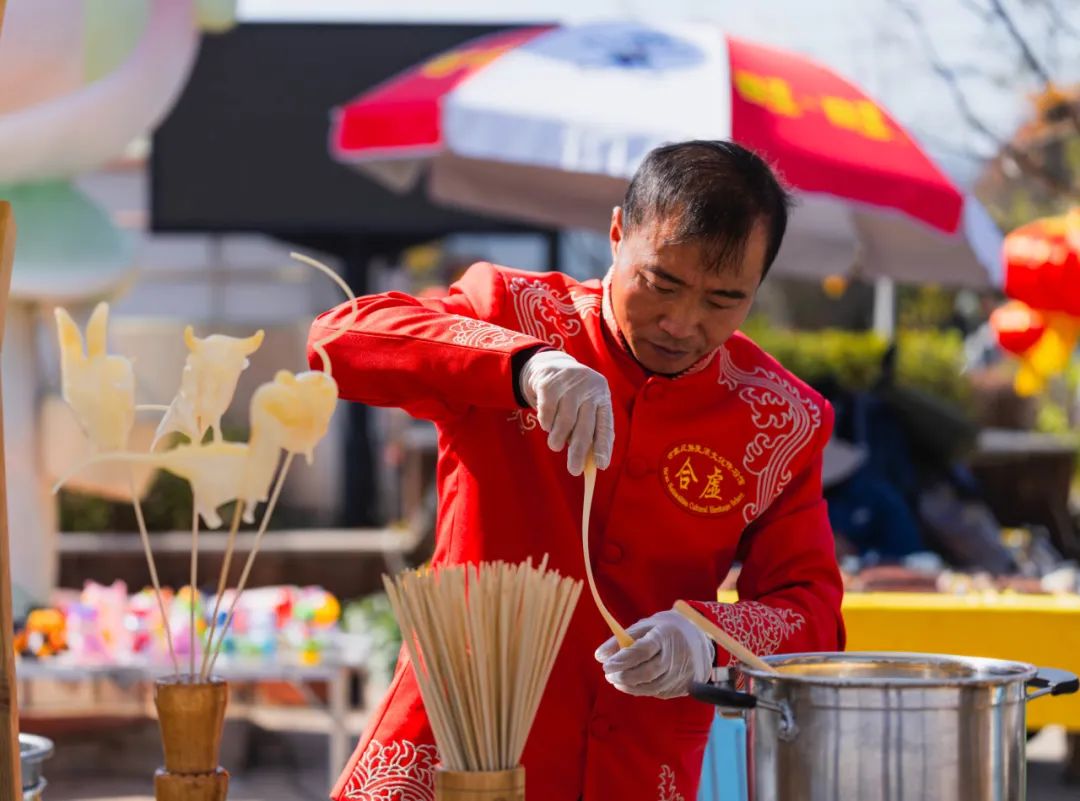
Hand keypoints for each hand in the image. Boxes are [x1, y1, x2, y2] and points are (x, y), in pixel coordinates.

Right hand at [519, 349, 613, 475]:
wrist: (551, 366)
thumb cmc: (573, 396)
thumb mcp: (586, 406)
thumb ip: (589, 430)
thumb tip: (592, 462)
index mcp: (602, 397)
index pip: (605, 425)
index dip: (603, 446)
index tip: (601, 465)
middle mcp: (590, 389)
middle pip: (585, 426)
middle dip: (579, 452)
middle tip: (574, 470)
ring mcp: (570, 384)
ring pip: (565, 421)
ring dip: (558, 439)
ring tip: (555, 446)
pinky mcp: (550, 383)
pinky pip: (548, 411)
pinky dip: (546, 423)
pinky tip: (547, 425)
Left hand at [594, 610, 713, 698]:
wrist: (700, 638)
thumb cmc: (665, 630)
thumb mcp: (645, 626)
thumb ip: (620, 639)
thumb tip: (599, 656)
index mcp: (665, 636)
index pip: (641, 651)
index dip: (622, 660)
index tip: (605, 664)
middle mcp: (676, 656)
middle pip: (646, 672)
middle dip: (623, 676)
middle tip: (608, 674)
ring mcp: (681, 674)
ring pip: (651, 687)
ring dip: (629, 686)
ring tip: (616, 680)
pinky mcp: (684, 686)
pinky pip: (658, 692)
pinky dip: (642, 689)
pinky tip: (633, 683)